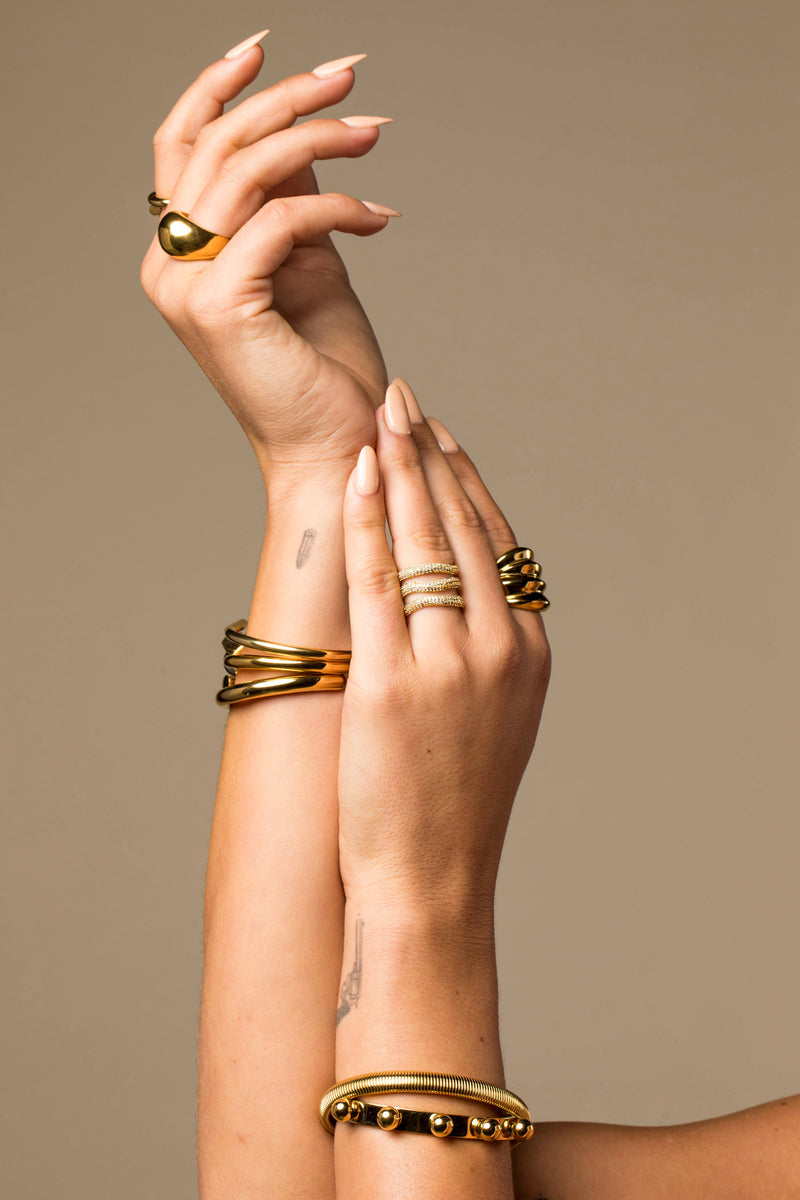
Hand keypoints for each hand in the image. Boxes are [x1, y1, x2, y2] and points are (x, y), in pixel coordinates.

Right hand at [140, 35, 398, 482]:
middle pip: (215, 146)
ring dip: (318, 136)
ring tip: (374, 132)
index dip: (217, 89)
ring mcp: (186, 287)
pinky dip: (339, 208)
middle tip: (350, 75)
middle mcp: (167, 267)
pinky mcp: (220, 306)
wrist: (337, 444)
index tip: (268, 48)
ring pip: (245, 172)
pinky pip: (282, 220)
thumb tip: (307, 135)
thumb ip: (295, 199)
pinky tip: (381, 218)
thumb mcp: (310, 261)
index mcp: (177, 255)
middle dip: (287, 99)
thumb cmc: (324, 366)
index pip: (181, 148)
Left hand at [337, 381, 550, 916]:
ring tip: (381, 415)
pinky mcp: (392, 681)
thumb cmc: (454, 802)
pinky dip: (369, 519)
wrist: (432, 878)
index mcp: (531, 652)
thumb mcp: (496, 718)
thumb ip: (486, 651)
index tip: (440, 436)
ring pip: (423, 539)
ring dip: (400, 467)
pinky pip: (378, 578)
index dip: (465, 480)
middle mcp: (500, 647)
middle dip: (430, 453)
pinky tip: (359, 474)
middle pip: (461, 526)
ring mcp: (449, 662)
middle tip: (405, 398)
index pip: (497, 541)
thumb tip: (448, 593)